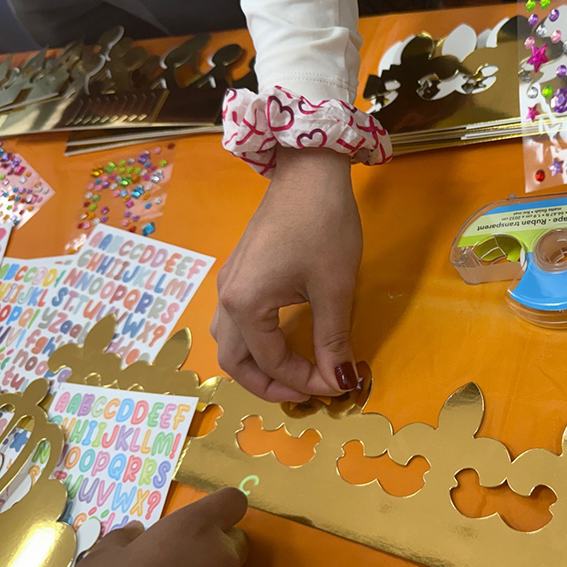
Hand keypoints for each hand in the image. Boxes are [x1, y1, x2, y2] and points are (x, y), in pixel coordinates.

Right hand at [52, 488, 248, 566]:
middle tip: (177, 559)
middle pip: (235, 537)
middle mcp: (221, 555)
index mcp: (194, 528)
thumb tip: (135, 532)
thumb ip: (123, 540)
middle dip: (214, 543)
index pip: (232, 501)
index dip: (218, 507)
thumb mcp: (98, 563)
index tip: (197, 520)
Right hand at [213, 146, 360, 401]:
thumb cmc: (324, 226)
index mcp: (245, 305)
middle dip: (268, 385)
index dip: (306, 381)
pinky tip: (283, 342)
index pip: (273, 362)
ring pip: (231, 342)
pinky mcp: (239, 272)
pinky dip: (256, 343)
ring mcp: (228, 283)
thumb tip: (340, 381)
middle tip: (305, 395)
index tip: (339, 386)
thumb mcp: (335, 289)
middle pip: (234, 361)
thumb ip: (333, 341)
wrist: (309, 171)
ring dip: (258, 366)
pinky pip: (237, 321)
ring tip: (293, 375)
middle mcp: (226, 298)